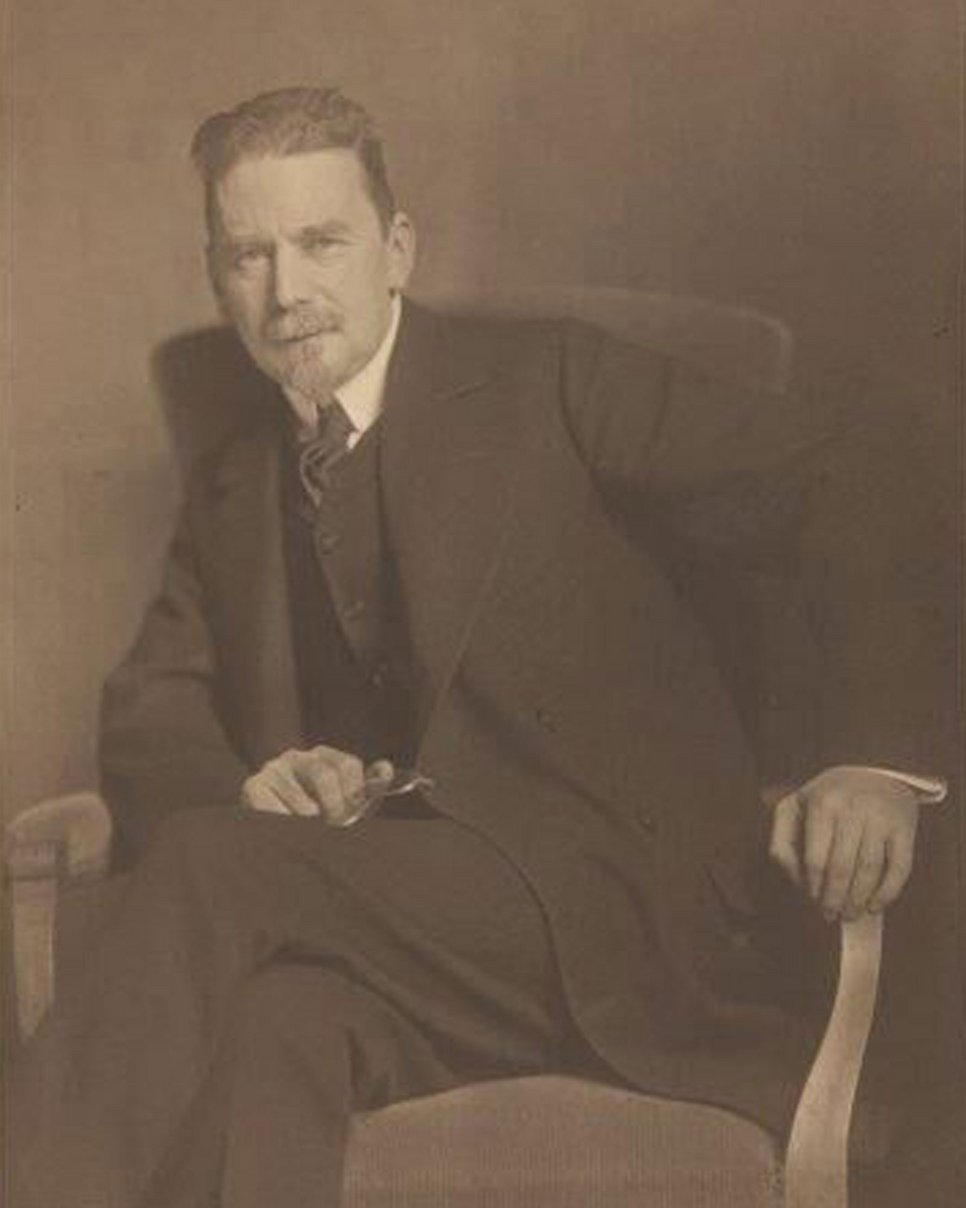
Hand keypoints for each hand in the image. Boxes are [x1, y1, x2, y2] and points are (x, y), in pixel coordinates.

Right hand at [241, 747, 393, 824]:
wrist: (268, 830)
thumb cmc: (313, 817)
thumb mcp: (342, 804)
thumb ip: (365, 789)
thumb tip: (385, 768)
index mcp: (322, 757)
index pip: (348, 765)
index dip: (354, 794)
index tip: (351, 814)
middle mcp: (296, 756)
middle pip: (324, 776)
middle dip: (334, 809)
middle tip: (333, 826)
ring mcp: (273, 769)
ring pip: (303, 806)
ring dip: (309, 825)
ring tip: (305, 829)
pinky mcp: (253, 786)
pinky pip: (277, 812)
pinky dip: (286, 825)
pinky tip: (284, 827)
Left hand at [769, 767, 919, 919]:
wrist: (873, 769)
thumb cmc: (827, 796)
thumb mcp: (794, 807)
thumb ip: (782, 841)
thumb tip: (794, 879)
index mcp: (822, 804)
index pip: (815, 859)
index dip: (813, 887)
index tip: (812, 902)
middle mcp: (853, 809)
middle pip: (842, 868)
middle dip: (834, 899)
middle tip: (830, 915)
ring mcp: (881, 818)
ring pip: (869, 870)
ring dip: (858, 899)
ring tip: (850, 914)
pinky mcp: (904, 827)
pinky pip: (899, 867)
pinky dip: (888, 892)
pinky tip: (876, 906)